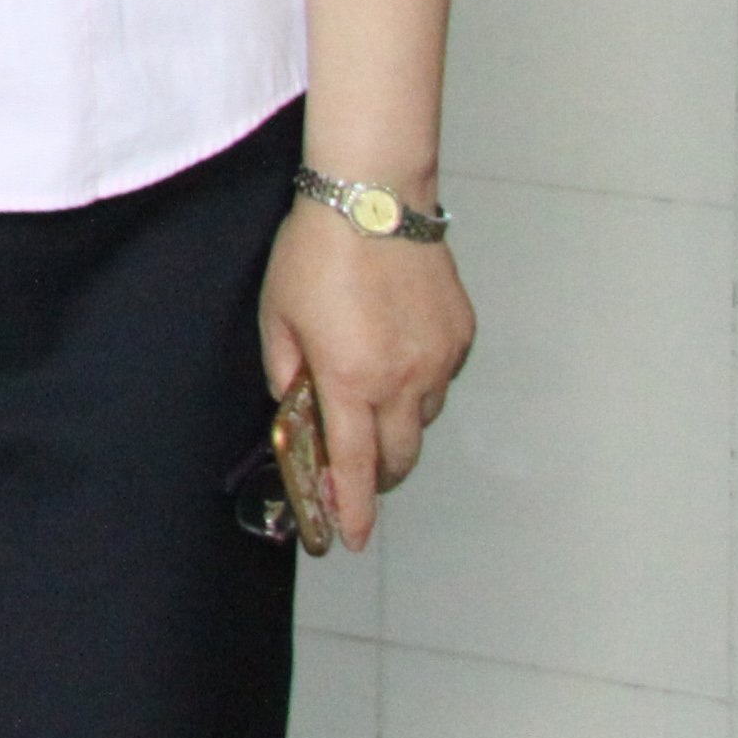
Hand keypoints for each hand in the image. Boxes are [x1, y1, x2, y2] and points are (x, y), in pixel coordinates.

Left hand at [257, 201, 473, 548]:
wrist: (373, 199)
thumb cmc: (316, 251)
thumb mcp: (276, 317)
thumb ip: (286, 375)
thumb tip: (298, 411)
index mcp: (351, 379)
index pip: (356, 466)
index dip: (354, 509)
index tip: (352, 537)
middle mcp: (404, 379)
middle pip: (398, 457)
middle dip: (374, 473)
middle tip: (352, 467)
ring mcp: (439, 359)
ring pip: (422, 421)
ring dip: (395, 424)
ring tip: (367, 390)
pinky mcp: (461, 337)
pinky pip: (440, 381)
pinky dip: (418, 384)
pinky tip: (394, 352)